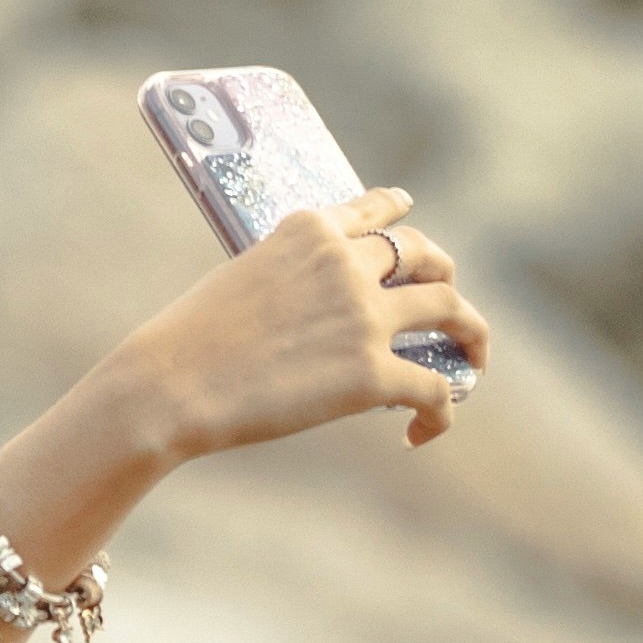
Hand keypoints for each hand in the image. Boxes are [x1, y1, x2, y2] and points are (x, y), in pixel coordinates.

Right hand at [124, 191, 492, 461]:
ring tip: (472, 361)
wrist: (170, 385)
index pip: (377, 210)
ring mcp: (364, 316)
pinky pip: (435, 387)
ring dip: (471, 334)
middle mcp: (347, 262)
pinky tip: (422, 432)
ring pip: (452, 310)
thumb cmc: (186, 343)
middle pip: (425, 256)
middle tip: (449, 310)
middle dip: (444, 278)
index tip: (411, 222)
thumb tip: (315, 315)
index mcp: (311, 229)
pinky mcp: (371, 373)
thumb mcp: (241, 279)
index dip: (402, 217)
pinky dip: (440, 412)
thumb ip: (289, 278)